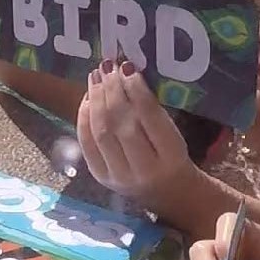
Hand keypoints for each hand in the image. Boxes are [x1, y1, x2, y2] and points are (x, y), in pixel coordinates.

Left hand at [77, 61, 192, 201]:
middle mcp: (145, 170)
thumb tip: (125, 73)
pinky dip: (84, 117)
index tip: (127, 67)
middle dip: (112, 91)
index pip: (149, 117)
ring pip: (101, 132)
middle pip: (121, 124)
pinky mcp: (102, 177)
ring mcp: (120, 176)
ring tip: (96, 77)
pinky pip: (87, 144)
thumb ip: (153, 109)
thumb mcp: (174, 133)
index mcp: (171, 155)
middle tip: (107, 67)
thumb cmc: (173, 156)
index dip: (135, 89)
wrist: (169, 193)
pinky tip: (88, 98)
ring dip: (96, 99)